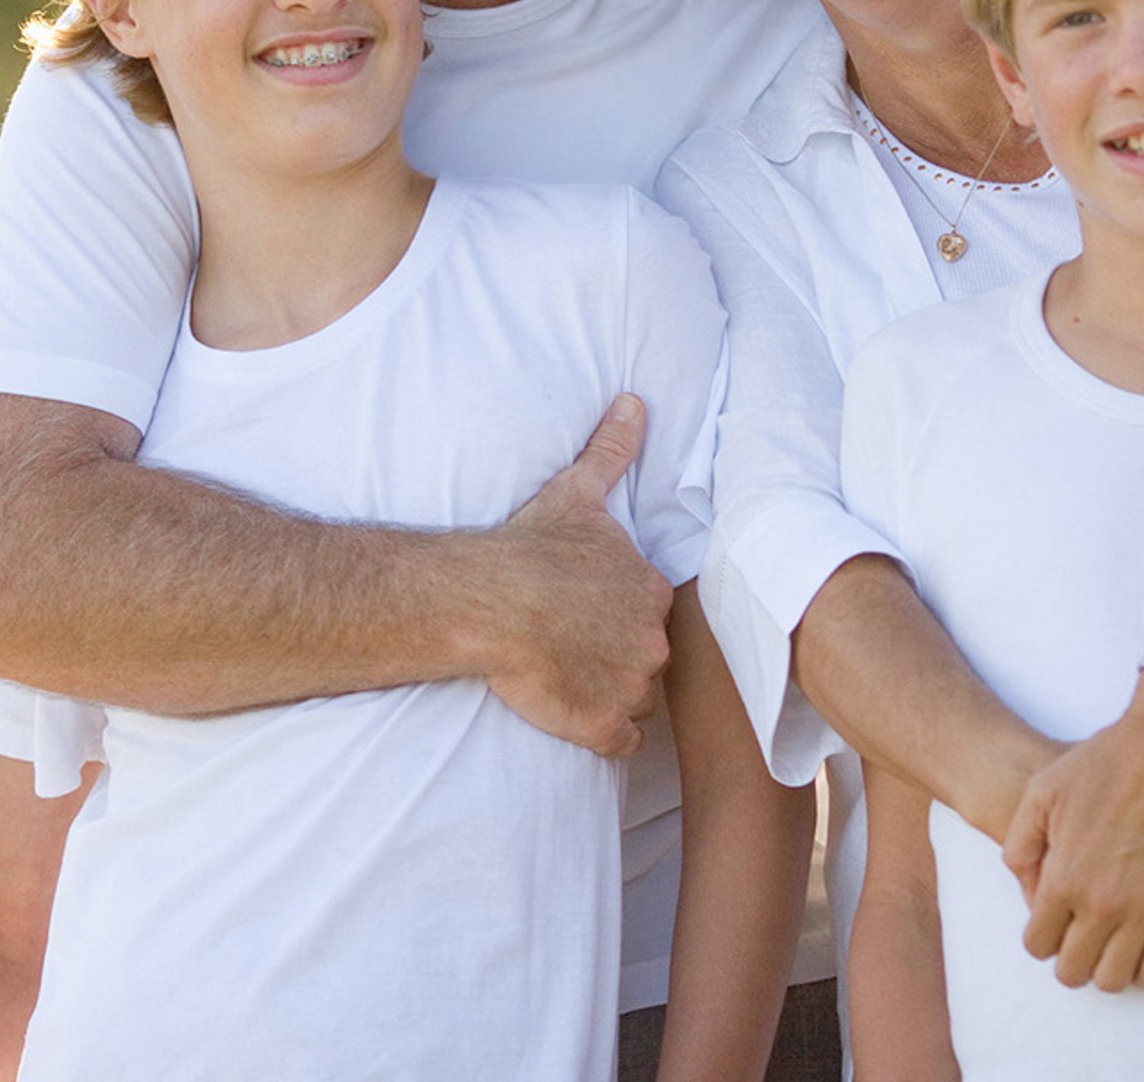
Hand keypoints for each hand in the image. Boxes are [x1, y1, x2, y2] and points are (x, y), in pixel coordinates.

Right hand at [480, 395, 673, 757]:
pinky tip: (573, 714)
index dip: (618, 613)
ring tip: (568, 677)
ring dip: (611, 693)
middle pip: (647, 657)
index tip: (585, 610)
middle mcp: (653, 641)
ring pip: (636, 698)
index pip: (651, 611)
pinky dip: (603, 734)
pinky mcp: (603, 726)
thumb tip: (634, 402)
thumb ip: (613, 450)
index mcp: (651, 591)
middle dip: (619, 654)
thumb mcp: (578, 492)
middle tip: (574, 644)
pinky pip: (620, 741)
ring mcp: (630, 687)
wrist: (489, 601)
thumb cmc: (531, 546)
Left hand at [1000, 677, 1143, 990]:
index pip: (1037, 945)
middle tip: (1080, 940)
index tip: (1053, 925)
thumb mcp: (1043, 791)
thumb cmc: (1106, 759)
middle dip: (1071, 960)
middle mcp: (1101, 903)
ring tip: (1111, 945)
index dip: (1041, 939)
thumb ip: (1021, 843)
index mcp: (1063, 876)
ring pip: (1116, 979)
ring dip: (1108, 968)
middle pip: (1074, 971)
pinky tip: (1143, 948)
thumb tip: (1023, 883)